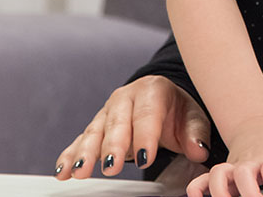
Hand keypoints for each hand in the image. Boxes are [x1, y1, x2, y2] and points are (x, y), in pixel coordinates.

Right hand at [55, 75, 211, 179]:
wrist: (162, 98)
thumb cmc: (177, 110)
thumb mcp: (193, 116)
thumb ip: (196, 133)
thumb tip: (199, 149)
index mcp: (152, 90)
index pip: (148, 113)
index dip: (146, 136)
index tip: (145, 157)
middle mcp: (126, 97)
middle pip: (117, 122)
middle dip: (113, 146)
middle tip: (111, 167)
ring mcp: (108, 112)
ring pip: (95, 131)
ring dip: (86, 153)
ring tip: (80, 172)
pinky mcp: (96, 127)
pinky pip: (81, 140)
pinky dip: (71, 155)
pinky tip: (63, 170)